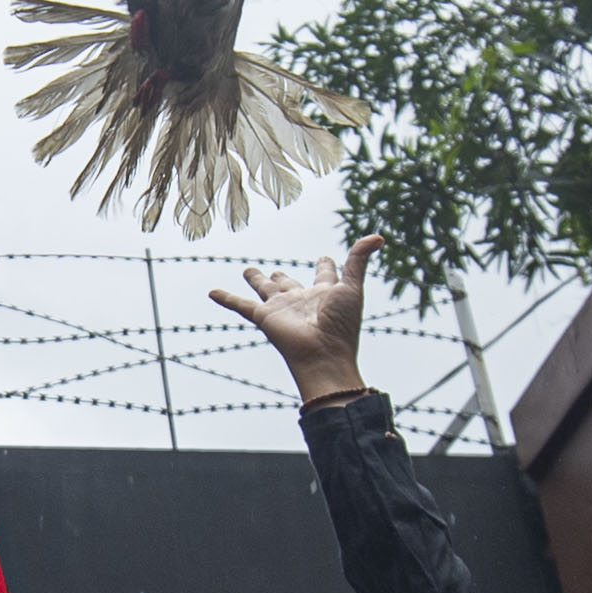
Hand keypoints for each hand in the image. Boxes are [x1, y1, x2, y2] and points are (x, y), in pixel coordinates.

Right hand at [213, 235, 382, 405]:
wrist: (323, 355)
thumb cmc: (342, 326)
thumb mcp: (352, 287)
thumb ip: (359, 260)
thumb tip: (379, 236)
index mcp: (325, 293)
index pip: (325, 274)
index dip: (326, 265)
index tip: (325, 257)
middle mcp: (302, 300)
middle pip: (289, 283)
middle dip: (283, 277)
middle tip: (275, 271)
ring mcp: (282, 309)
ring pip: (265, 290)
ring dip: (256, 281)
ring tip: (248, 271)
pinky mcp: (265, 317)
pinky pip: (241, 305)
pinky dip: (226, 299)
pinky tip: (212, 292)